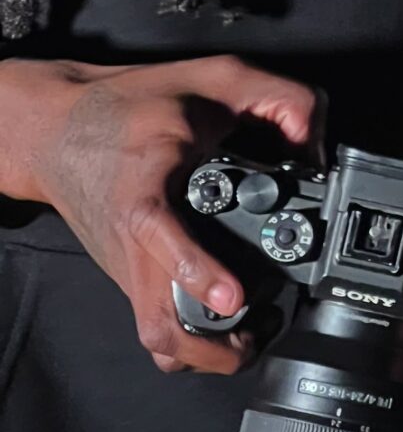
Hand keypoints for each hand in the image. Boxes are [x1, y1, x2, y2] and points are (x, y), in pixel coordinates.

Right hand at [0, 54, 320, 375]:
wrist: (56, 128)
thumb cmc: (136, 104)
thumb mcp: (215, 77)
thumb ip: (277, 99)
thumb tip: (315, 148)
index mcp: (147, 183)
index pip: (159, 233)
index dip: (196, 268)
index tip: (233, 294)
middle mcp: (133, 237)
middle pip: (157, 318)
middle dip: (212, 342)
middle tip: (261, 326)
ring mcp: (128, 264)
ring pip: (154, 337)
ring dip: (202, 354)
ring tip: (250, 338)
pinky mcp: (129, 276)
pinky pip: (153, 326)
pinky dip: (188, 344)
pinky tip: (226, 326)